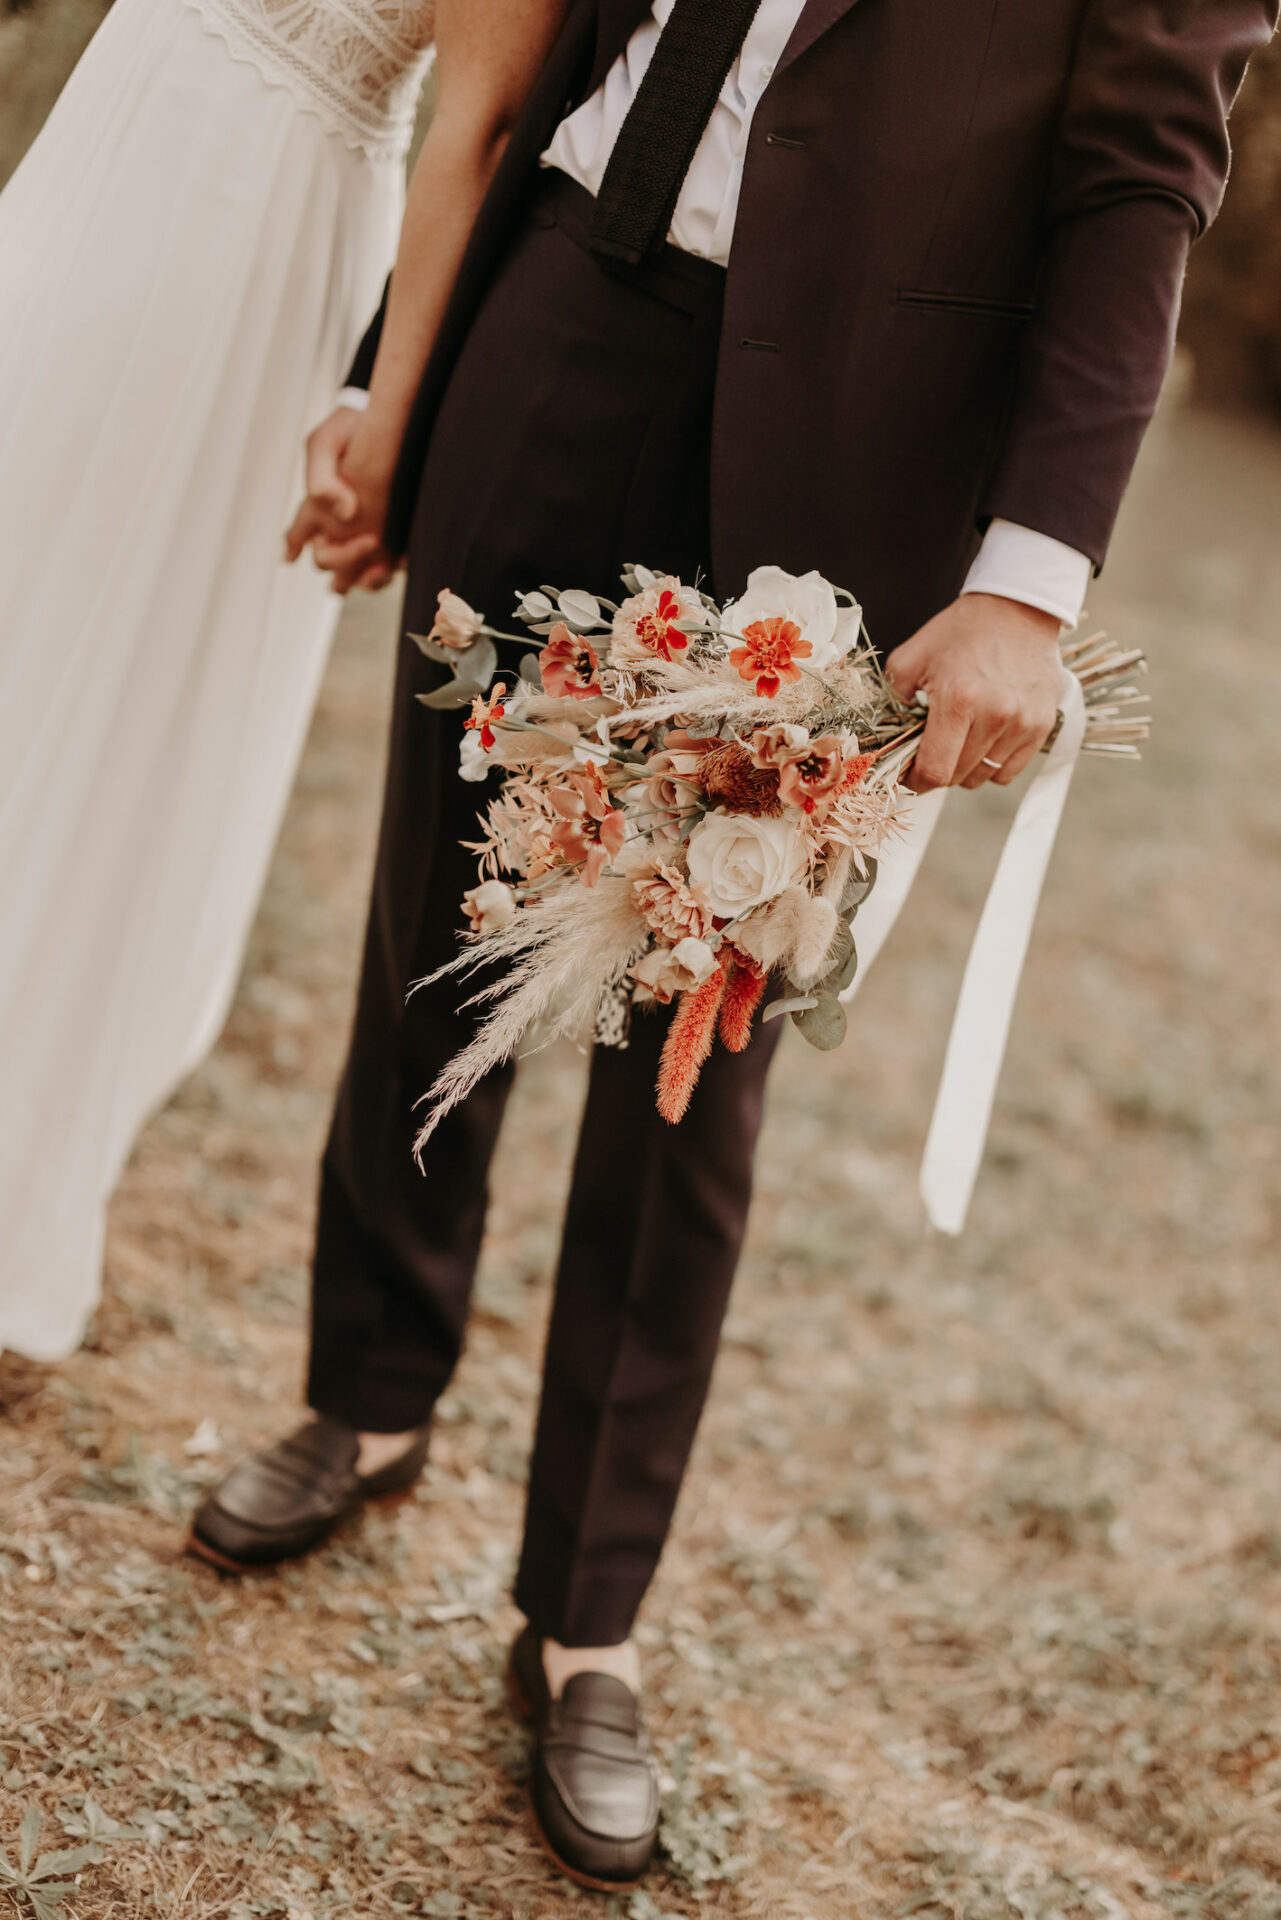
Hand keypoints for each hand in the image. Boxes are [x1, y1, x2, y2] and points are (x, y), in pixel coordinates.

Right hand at [284, 406, 398, 593]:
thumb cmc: (350, 427)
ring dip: (367, 578)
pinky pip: (388, 570)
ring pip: (355, 577)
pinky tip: (402, 557)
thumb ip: (322, 477)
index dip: (295, 548)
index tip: (303, 550)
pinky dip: (392, 569)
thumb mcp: (325, 442)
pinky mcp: (391, 536)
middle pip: (327, 563)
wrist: (392, 418)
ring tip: (383, 562)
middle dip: (344, 560)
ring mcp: (363, 533)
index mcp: (316, 506)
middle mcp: (337, 526)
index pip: (297, 536)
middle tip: (369, 539)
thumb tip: (343, 513)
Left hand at [885, 593, 1062, 790]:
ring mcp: (1023, 723)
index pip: (935, 771)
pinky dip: (993, 764)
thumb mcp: (911, 657)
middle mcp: (995, 716)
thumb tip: (891, 739)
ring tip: (962, 737)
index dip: (916, 781)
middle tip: (933, 748)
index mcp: (958, 701)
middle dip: (939, 770)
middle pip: (958, 777)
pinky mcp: (1042, 725)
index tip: (910, 775)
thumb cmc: (961, 632)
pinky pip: (1010, 770)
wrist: (1017, 608)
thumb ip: (893, 701)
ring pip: (984, 777)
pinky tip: (985, 738)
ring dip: (966, 767)